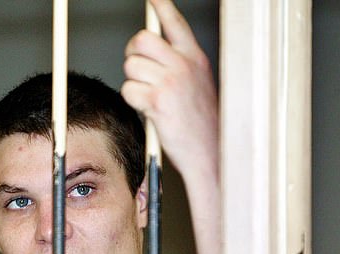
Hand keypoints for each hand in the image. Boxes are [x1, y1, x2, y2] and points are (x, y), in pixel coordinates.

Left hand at [121, 0, 217, 181]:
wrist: (210, 152)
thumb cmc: (203, 123)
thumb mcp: (199, 84)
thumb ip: (180, 65)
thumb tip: (154, 52)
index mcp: (196, 59)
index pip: (175, 24)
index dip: (162, 7)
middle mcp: (184, 65)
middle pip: (140, 40)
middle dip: (133, 55)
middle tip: (140, 71)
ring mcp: (170, 81)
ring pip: (131, 67)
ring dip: (133, 83)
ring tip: (150, 98)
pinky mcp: (157, 100)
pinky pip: (128, 90)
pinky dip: (133, 102)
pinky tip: (150, 110)